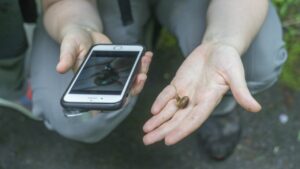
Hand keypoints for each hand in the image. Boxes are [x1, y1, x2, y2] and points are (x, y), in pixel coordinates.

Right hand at [57, 25, 152, 94]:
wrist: (84, 32)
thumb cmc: (73, 42)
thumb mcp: (68, 47)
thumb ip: (67, 58)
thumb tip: (59, 68)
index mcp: (91, 84)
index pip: (104, 99)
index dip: (115, 102)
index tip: (125, 98)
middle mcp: (105, 82)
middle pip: (123, 92)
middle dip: (135, 86)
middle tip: (141, 76)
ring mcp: (115, 75)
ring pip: (132, 81)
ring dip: (142, 73)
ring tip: (145, 60)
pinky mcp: (122, 65)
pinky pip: (135, 68)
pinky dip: (143, 62)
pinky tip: (147, 54)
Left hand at [143, 43, 260, 145]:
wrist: (218, 47)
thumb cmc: (229, 60)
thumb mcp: (236, 74)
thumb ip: (242, 92)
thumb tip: (256, 108)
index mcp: (209, 100)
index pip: (194, 120)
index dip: (181, 130)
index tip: (168, 140)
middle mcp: (196, 100)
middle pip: (177, 119)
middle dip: (163, 130)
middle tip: (148, 140)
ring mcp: (187, 92)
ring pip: (170, 110)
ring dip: (157, 120)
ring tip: (146, 131)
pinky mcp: (179, 83)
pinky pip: (168, 94)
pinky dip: (160, 102)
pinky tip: (152, 111)